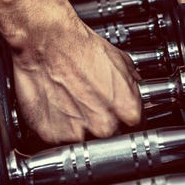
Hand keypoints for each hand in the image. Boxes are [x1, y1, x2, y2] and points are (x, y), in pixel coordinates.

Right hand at [11, 17, 141, 143]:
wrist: (46, 41)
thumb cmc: (79, 47)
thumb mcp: (120, 60)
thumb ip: (132, 85)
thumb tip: (137, 93)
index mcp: (128, 111)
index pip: (133, 129)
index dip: (122, 121)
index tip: (113, 114)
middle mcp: (105, 126)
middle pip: (107, 138)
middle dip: (99, 124)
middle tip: (86, 105)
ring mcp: (78, 134)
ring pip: (81, 142)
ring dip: (76, 127)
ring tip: (68, 103)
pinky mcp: (53, 135)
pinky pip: (57, 140)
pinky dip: (55, 127)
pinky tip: (55, 107)